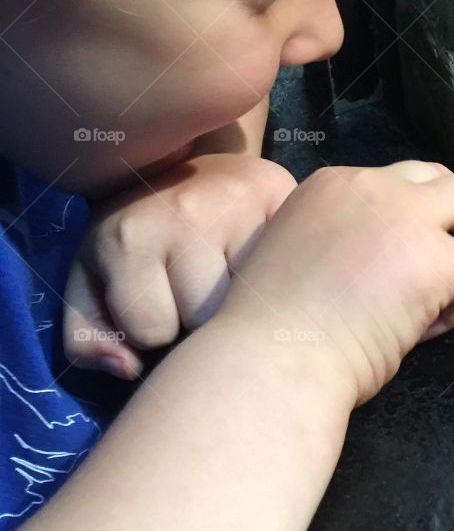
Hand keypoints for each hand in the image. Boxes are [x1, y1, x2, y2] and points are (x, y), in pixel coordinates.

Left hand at [62, 154, 298, 378]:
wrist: (175, 160)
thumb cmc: (133, 234)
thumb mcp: (90, 281)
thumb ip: (87, 339)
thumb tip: (127, 369)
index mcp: (129, 238)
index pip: (154, 331)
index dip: (154, 326)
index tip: (156, 296)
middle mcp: (187, 214)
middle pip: (207, 317)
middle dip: (201, 315)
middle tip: (195, 283)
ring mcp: (242, 203)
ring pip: (252, 299)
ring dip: (242, 297)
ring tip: (228, 272)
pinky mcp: (284, 194)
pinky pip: (289, 267)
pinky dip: (278, 274)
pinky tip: (264, 262)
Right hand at [212, 160, 453, 407]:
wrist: (272, 361)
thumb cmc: (273, 330)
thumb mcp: (299, 250)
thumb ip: (343, 233)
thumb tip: (385, 254)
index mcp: (332, 184)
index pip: (396, 182)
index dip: (406, 223)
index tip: (390, 266)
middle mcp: (371, 185)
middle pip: (443, 177)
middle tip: (446, 265)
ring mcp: (406, 217)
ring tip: (443, 295)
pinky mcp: (435, 257)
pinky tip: (420, 332)